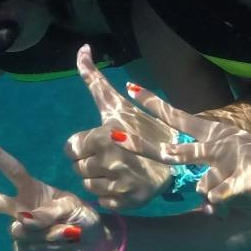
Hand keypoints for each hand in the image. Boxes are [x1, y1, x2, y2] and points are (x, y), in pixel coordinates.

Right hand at [0, 134, 117, 250]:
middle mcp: (21, 207)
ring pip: (25, 231)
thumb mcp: (71, 208)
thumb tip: (19, 222)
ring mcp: (20, 230)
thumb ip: (47, 212)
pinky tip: (60, 245)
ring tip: (69, 231)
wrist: (92, 243)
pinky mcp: (24, 249)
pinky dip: (50, 247)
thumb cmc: (82, 216)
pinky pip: (31, 248)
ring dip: (52, 233)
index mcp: (32, 189)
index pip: (12, 170)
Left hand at [64, 52, 189, 211]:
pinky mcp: (127, 202)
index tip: (100, 142)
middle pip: (77, 168)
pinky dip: (110, 195)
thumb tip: (81, 48)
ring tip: (119, 169)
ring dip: (99, 179)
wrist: (180, 155)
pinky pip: (101, 201)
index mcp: (105, 136)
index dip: (82, 145)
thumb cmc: (143, 126)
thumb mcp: (117, 104)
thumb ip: (94, 80)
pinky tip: (124, 184)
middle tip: (112, 156)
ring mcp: (119, 184)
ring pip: (88, 186)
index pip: (70, 149)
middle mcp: (111, 161)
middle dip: (90, 162)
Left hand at [93, 59, 250, 205]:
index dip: (155, 105)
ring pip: (199, 175)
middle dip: (143, 143)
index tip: (130, 88)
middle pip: (174, 147)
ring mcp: (234, 162)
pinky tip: (227, 204)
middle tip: (114, 136)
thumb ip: (215, 178)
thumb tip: (200, 193)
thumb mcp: (237, 169)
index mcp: (218, 136)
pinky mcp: (249, 180)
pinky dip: (221, 203)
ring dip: (196, 184)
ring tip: (216, 192)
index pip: (179, 119)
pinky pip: (224, 196)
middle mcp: (221, 144)